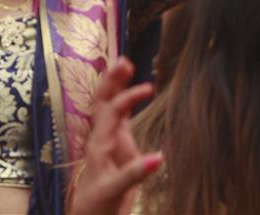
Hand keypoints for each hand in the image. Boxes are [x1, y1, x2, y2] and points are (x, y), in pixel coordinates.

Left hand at [69, 57, 161, 214]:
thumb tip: (160, 157)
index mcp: (99, 144)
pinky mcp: (114, 146)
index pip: (111, 112)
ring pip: (106, 106)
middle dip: (111, 80)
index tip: (149, 89)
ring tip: (126, 64)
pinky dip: (123, 102)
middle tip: (125, 60)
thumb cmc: (98, 206)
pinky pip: (116, 117)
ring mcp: (106, 140)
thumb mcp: (116, 192)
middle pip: (101, 101)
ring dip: (114, 86)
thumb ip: (135, 174)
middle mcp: (100, 137)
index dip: (128, 97)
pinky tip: (132, 91)